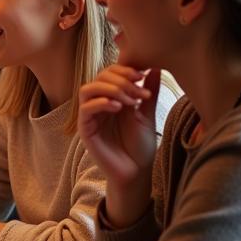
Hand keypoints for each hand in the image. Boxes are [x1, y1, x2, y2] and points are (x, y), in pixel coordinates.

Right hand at [79, 65, 159, 225]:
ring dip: (110, 89)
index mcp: (111, 98)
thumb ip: (148, 93)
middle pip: (98, 77)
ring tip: (129, 100)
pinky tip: (119, 108)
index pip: (110, 73)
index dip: (124, 70)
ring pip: (88, 89)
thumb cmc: (140, 146)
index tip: (144, 75)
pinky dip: (101, 103)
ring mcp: (90, 116)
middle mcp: (98, 104)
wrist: (136, 172)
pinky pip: (86, 108)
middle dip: (120, 79)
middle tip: (139, 90)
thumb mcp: (147, 115)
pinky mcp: (85, 129)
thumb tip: (155, 68)